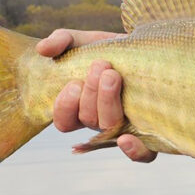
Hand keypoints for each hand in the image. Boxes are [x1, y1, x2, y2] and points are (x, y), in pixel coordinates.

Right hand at [36, 29, 155, 162]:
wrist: (151, 49)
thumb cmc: (110, 49)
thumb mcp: (84, 40)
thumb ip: (61, 41)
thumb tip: (43, 50)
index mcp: (81, 105)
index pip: (65, 121)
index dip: (65, 107)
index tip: (74, 83)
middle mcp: (101, 119)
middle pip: (89, 120)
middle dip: (92, 94)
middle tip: (102, 66)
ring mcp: (126, 125)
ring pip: (109, 128)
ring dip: (108, 103)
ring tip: (113, 75)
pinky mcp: (151, 129)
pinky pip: (143, 154)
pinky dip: (134, 151)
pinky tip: (128, 138)